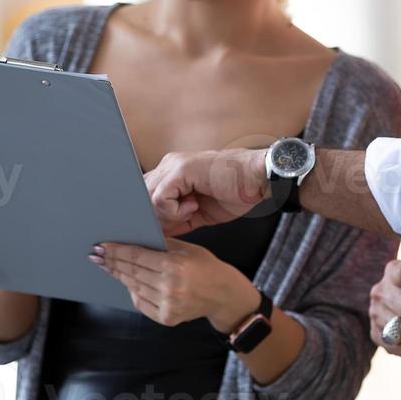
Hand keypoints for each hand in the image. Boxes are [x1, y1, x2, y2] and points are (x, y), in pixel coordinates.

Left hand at [93, 238, 259, 331]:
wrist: (224, 295)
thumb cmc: (206, 267)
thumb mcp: (187, 249)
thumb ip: (162, 244)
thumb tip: (135, 237)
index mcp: (175, 266)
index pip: (137, 257)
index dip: (117, 251)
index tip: (102, 246)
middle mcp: (170, 287)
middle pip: (132, 273)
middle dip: (112, 263)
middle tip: (96, 256)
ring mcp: (168, 305)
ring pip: (134, 288)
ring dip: (120, 277)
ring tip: (108, 267)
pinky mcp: (167, 318)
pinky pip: (142, 304)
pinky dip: (134, 292)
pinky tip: (128, 283)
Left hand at [145, 149, 268, 236]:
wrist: (259, 179)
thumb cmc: (236, 194)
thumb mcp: (200, 213)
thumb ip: (177, 218)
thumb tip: (158, 233)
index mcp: (174, 173)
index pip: (145, 195)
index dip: (151, 215)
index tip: (163, 230)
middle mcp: (170, 166)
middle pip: (142, 197)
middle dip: (155, 218)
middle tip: (177, 224)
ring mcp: (174, 166)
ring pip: (147, 198)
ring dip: (166, 214)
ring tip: (190, 212)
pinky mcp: (181, 170)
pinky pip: (160, 198)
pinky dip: (174, 211)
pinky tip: (194, 207)